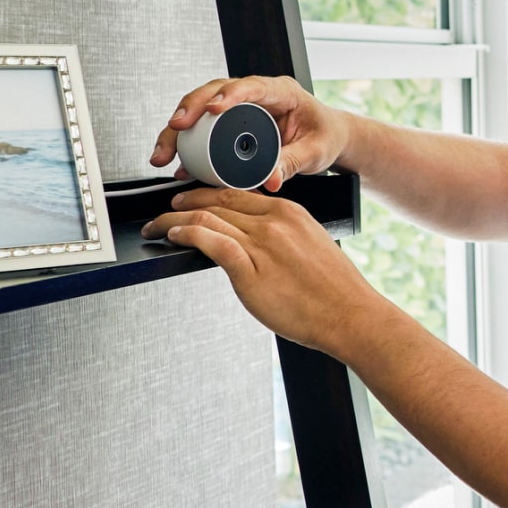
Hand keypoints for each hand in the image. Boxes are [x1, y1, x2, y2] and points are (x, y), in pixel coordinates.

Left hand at [140, 187, 382, 354]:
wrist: (349, 315)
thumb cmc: (335, 290)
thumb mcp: (312, 246)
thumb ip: (283, 237)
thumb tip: (256, 242)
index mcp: (289, 212)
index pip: (237, 192)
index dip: (208, 193)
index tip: (195, 199)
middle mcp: (273, 222)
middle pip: (217, 200)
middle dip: (186, 201)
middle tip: (169, 207)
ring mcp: (261, 245)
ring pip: (206, 218)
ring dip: (173, 219)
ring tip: (158, 225)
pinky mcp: (250, 270)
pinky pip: (209, 242)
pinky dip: (185, 234)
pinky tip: (173, 236)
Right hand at [150, 75, 349, 191]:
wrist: (327, 137)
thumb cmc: (324, 135)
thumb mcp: (315, 152)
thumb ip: (292, 163)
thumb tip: (270, 179)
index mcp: (281, 92)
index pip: (251, 86)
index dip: (228, 94)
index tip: (212, 108)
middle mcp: (256, 95)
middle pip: (214, 93)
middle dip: (190, 110)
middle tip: (175, 128)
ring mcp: (241, 109)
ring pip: (202, 112)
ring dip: (179, 131)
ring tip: (164, 154)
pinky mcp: (232, 125)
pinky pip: (205, 132)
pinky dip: (189, 148)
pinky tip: (179, 166)